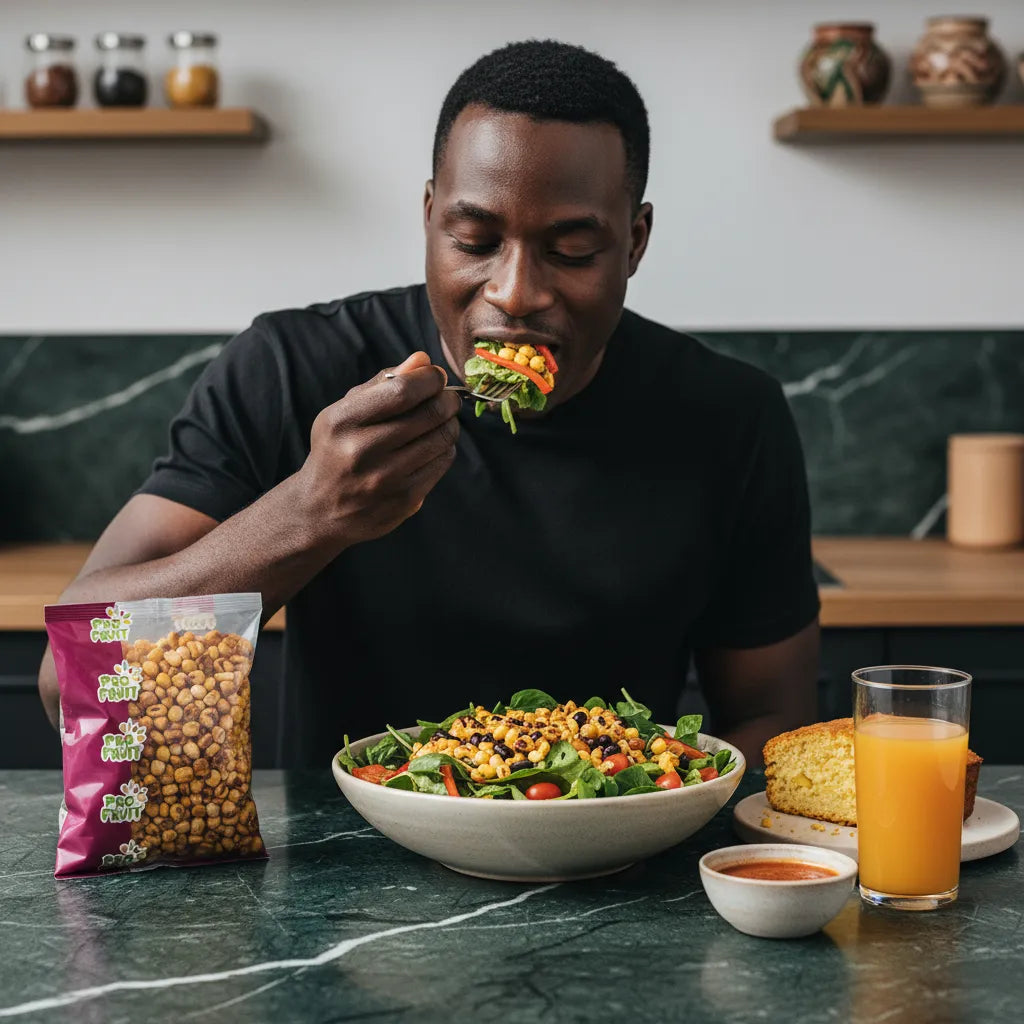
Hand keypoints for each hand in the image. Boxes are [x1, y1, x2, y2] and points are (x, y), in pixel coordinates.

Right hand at [300, 352, 460, 546]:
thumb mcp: (344, 412)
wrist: (320, 510)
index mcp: (342, 422)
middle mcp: (362, 452)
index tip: (436, 376)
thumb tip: (422, 359)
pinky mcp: (405, 500)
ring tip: (442, 419)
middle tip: (448, 397)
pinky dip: (445, 447)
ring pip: (441, 439)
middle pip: (428, 414)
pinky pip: (442, 462)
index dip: (429, 378)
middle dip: (447, 399)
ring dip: (450, 423)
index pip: (401, 391)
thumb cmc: (336, 450)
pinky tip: (434, 444)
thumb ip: (382, 383)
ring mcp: (386, 480)